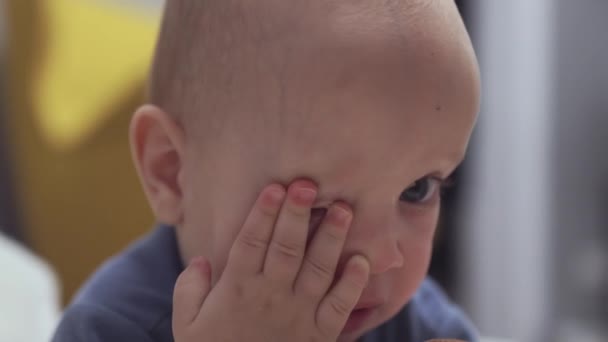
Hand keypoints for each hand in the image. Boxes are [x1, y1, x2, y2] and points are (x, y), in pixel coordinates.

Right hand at [172, 180, 369, 341]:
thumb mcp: (187, 327)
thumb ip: (188, 291)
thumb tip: (199, 260)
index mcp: (238, 290)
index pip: (251, 243)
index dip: (263, 214)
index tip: (275, 188)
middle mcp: (271, 297)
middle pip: (286, 248)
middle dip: (297, 215)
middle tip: (308, 184)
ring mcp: (299, 315)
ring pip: (317, 270)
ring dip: (331, 238)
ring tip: (343, 209)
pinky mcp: (321, 334)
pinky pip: (340, 306)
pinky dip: (353, 284)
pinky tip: (361, 260)